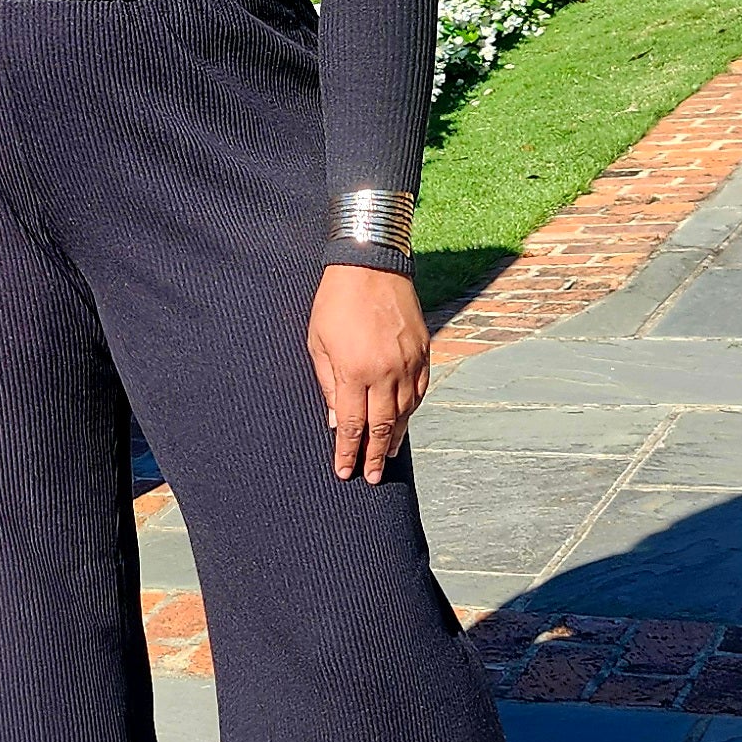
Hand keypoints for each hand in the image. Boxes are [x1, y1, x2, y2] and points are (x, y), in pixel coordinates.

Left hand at [307, 265, 429, 481]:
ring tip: (388, 454)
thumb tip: (335, 421)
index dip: (349, 452)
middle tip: (373, 477)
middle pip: (382, 426)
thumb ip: (326, 384)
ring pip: (405, 411)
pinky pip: (419, 390)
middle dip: (376, 455)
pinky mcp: (423, 351)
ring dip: (396, 436)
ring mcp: (408, 362)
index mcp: (354, 372)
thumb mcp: (318, 343)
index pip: (352, 425)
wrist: (371, 264)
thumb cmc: (335, 302)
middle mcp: (385, 372)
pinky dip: (411, 409)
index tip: (346, 472)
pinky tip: (404, 420)